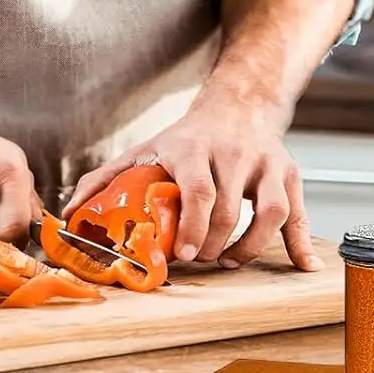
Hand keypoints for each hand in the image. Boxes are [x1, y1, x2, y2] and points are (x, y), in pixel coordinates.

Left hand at [64, 91, 318, 272]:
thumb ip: (105, 180)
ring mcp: (267, 163)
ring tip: (229, 260)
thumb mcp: (144, 150)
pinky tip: (303, 268)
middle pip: (232, 209)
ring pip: (272, 212)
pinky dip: (302, 243)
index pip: (200, 190)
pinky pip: (300, 212)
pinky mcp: (290, 173)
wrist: (236, 105)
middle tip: (202, 260)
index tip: (184, 254)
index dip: (194, 227)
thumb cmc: (185, 138)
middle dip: (216, 244)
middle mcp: (235, 153)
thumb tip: (70, 213)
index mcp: (195, 148)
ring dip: (251, 247)